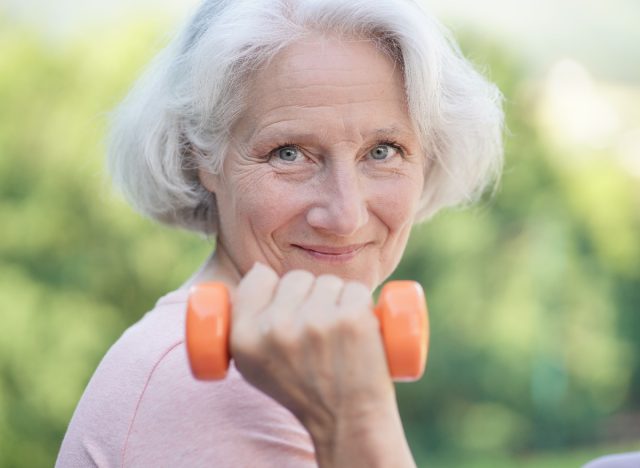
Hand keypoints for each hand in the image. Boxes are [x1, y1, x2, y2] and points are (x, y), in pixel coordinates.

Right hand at [230, 263, 413, 466]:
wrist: (347, 421)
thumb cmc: (303, 391)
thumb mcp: (254, 366)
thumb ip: (244, 323)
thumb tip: (259, 269)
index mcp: (244, 338)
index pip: (259, 277)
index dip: (277, 289)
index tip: (290, 309)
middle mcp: (276, 328)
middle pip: (297, 278)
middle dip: (310, 296)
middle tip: (318, 331)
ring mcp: (315, 322)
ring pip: (329, 282)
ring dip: (338, 301)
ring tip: (338, 335)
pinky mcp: (352, 318)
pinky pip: (356, 290)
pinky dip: (362, 305)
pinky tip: (359, 330)